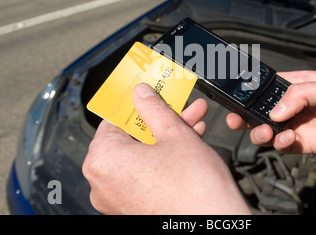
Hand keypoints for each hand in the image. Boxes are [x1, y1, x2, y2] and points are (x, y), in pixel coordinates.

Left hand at [83, 83, 250, 214]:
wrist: (212, 224)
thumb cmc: (193, 189)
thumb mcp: (175, 134)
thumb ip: (154, 108)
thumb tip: (142, 94)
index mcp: (103, 159)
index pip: (114, 119)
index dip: (137, 104)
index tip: (148, 95)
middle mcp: (103, 182)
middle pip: (130, 138)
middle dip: (159, 120)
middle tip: (179, 107)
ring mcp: (117, 198)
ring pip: (140, 156)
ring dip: (166, 138)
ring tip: (192, 123)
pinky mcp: (132, 208)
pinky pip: (143, 175)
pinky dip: (162, 159)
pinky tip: (186, 146)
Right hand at [227, 71, 315, 161]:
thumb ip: (301, 96)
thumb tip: (276, 110)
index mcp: (303, 84)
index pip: (271, 87)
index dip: (253, 93)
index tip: (239, 98)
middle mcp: (300, 105)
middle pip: (266, 110)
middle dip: (250, 115)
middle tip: (238, 120)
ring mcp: (304, 124)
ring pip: (273, 129)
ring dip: (263, 131)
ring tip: (266, 132)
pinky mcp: (311, 143)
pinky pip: (287, 146)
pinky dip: (281, 144)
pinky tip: (286, 139)